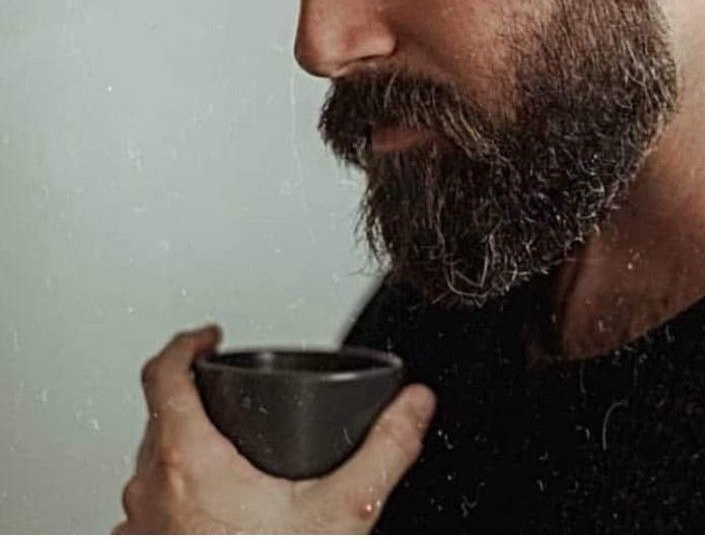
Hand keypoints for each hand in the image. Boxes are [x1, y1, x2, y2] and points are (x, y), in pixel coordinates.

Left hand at [112, 324, 435, 533]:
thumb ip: (386, 449)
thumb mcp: (343, 511)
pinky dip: (174, 492)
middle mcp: (151, 491)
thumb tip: (414, 405)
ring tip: (223, 445)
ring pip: (149, 464)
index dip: (187, 343)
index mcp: (189, 462)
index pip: (163, 374)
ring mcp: (140, 528)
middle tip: (226, 388)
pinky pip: (148, 509)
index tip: (210, 336)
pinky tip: (208, 510)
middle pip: (159, 416)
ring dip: (181, 444)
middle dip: (194, 394)